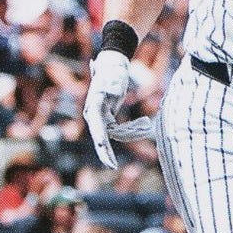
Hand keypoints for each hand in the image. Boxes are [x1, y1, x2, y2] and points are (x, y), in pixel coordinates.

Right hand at [84, 50, 132, 168]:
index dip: (100, 142)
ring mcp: (99, 117)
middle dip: (106, 153)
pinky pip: (116, 130)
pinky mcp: (107, 117)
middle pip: (99, 138)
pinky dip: (127, 131)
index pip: (96, 129)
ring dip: (125, 136)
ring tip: (137, 134)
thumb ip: (112, 85)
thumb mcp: (114, 77)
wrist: (112, 65)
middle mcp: (93, 114)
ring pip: (109, 136)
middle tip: (112, 167)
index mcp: (93, 107)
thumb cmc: (113, 71)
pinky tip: (139, 128)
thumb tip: (113, 91)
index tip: (104, 154)